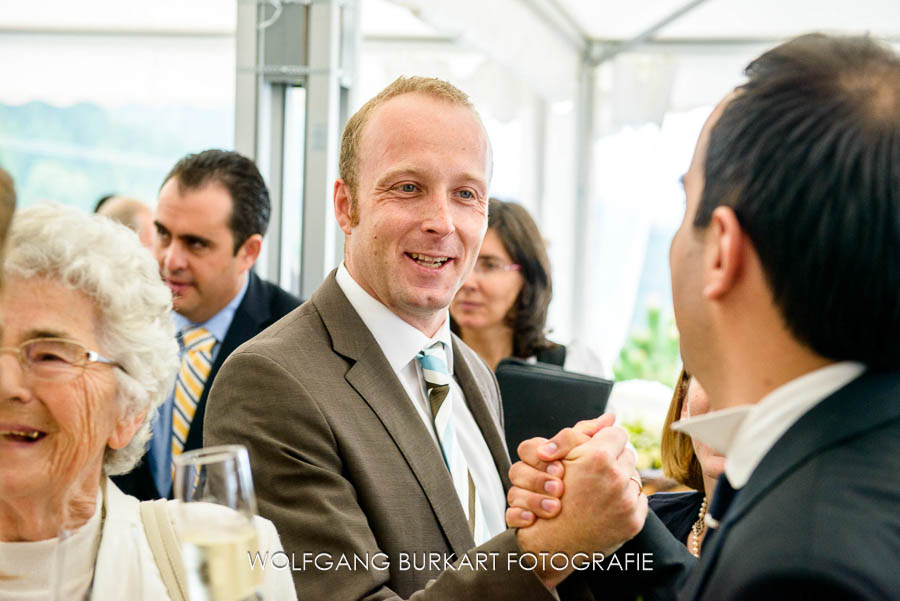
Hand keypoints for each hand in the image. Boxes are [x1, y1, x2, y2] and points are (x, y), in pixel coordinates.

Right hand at [515, 426, 647, 587]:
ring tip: (599, 490)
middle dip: (612, 460)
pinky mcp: (634, 521)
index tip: (595, 450)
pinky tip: (606, 506)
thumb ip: (583, 433)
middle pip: (627, 453)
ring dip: (620, 480)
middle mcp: (617, 478)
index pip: (616, 433)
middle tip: (595, 472)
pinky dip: (626, 500)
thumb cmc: (546, 496)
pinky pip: (639, 499)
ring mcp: (627, 501)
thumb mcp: (558, 458)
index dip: (603, 440)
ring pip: (634, 475)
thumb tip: (610, 416)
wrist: (550, 544)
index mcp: (598, 458)